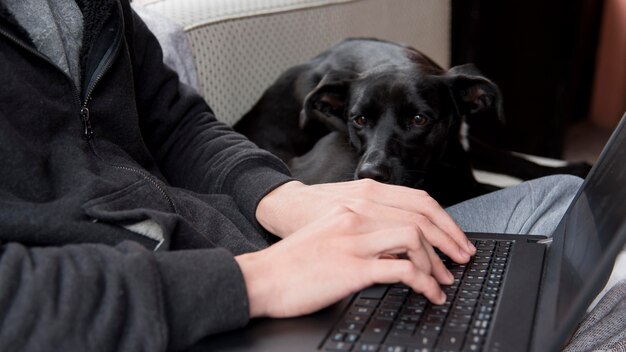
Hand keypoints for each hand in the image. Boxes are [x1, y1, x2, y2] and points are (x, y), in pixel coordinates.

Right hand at [256, 179, 474, 263]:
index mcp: (357, 201)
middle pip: (420, 217)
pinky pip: (402, 270)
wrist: (264, 274)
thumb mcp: (332, 227)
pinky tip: (428, 293)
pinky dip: (423, 282)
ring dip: (436, 262)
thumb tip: (394, 239)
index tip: (454, 238)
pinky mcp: (352, 266)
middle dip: (448, 241)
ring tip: (442, 280)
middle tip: (461, 259)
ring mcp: (355, 238)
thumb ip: (363, 225)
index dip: (442, 220)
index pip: (415, 200)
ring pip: (414, 238)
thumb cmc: (296, 255)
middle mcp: (359, 213)